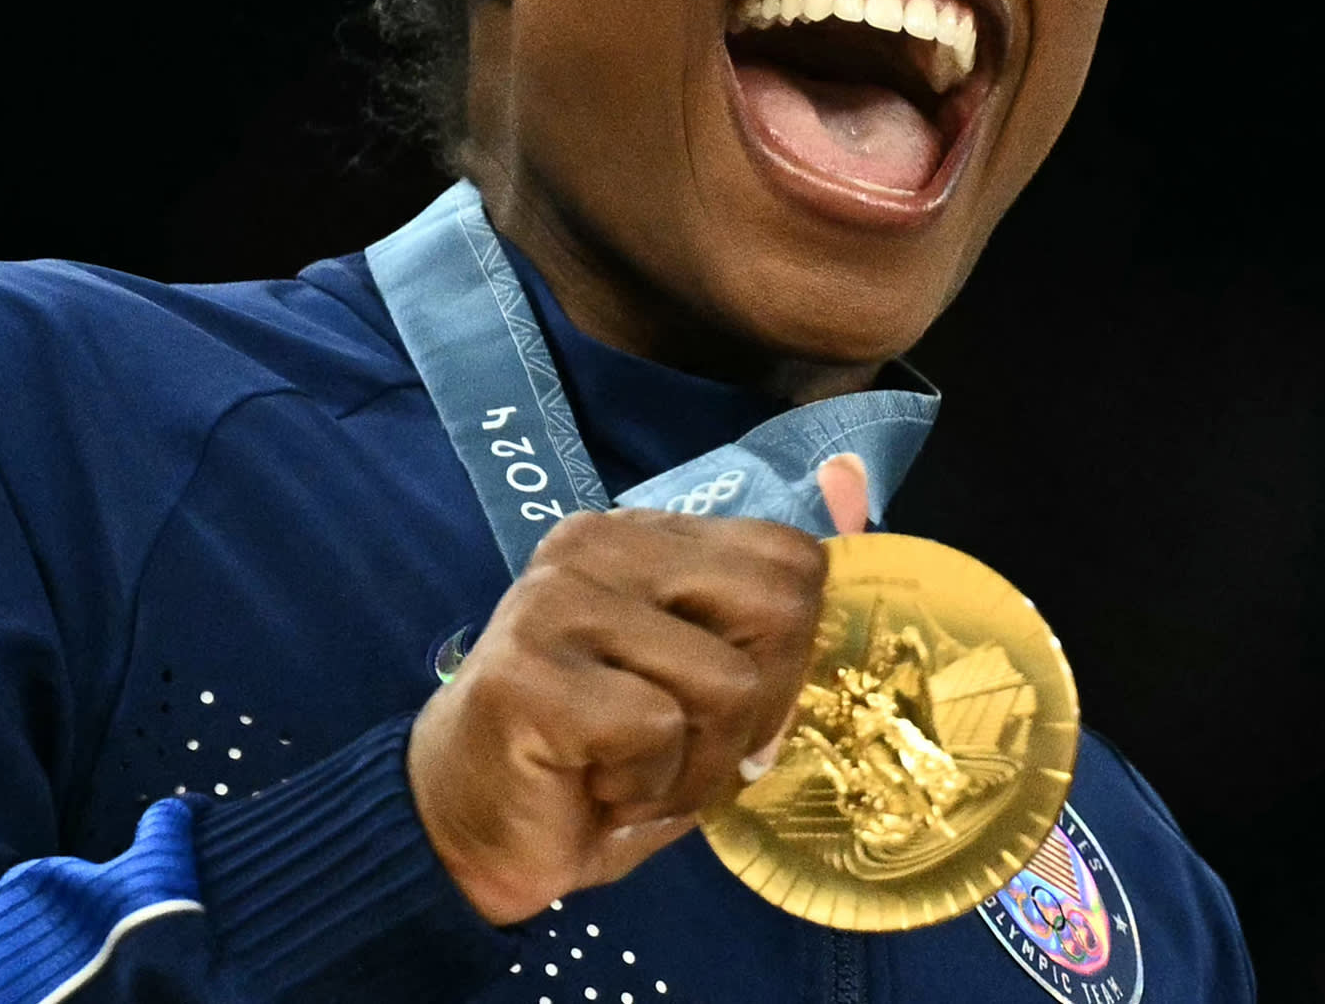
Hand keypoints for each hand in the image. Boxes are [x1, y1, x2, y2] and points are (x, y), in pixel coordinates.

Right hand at [407, 453, 871, 924]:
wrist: (467, 833)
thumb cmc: (596, 762)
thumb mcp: (701, 685)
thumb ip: (768, 616)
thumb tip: (856, 491)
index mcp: (640, 536)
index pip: (790, 558)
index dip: (789, 655)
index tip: (730, 709)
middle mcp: (595, 546)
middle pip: (777, 608)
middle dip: (758, 708)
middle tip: (685, 747)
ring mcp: (555, 603)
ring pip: (726, 682)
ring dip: (697, 764)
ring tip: (631, 772)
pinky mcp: (530, 674)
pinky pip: (657, 729)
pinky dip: (646, 785)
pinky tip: (594, 786)